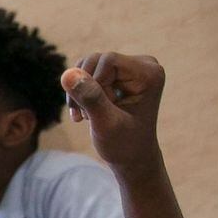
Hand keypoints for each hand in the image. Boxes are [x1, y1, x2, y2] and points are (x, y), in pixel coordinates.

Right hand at [62, 52, 167, 171]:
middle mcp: (144, 65)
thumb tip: (68, 74)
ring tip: (85, 115)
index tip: (96, 111)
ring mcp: (131, 68)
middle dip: (85, 88)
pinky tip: (85, 110)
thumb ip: (90, 98)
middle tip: (87, 116)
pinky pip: (88, 70)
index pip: (108, 60)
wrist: (131, 157)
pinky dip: (80, 90)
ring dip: (79, 91)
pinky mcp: (119, 73)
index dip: (92, 83)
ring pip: (89, 64)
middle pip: (97, 60)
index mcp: (149, 73)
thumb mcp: (105, 123)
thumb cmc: (124, 144)